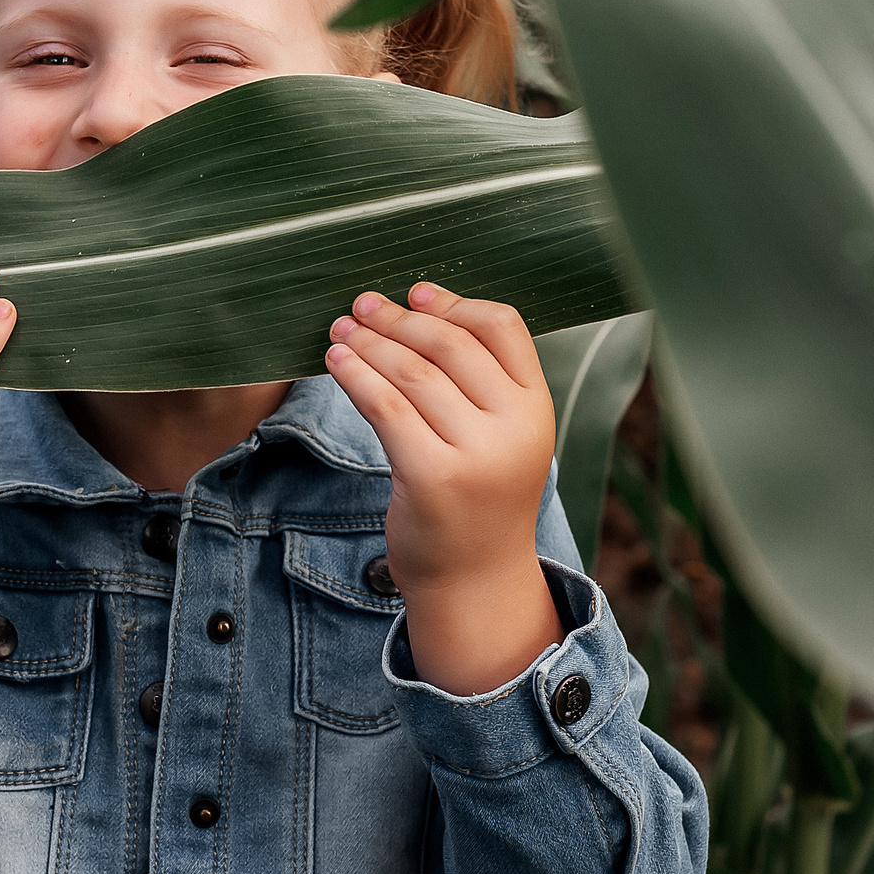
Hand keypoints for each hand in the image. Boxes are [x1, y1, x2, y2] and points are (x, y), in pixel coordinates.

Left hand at [326, 283, 563, 694]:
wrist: (474, 580)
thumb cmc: (479, 498)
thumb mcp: (501, 436)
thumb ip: (480, 383)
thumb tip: (420, 309)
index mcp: (538, 409)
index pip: (503, 327)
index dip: (454, 303)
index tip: (415, 293)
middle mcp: (515, 428)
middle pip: (450, 345)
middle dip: (398, 319)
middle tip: (360, 306)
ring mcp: (476, 455)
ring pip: (412, 373)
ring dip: (369, 343)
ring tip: (340, 330)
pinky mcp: (431, 478)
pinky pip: (385, 407)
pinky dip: (356, 376)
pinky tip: (336, 362)